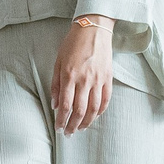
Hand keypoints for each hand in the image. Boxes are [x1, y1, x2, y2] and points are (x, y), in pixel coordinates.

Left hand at [51, 19, 113, 134]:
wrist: (93, 29)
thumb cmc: (73, 44)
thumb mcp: (58, 61)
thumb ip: (56, 84)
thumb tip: (55, 105)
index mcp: (70, 76)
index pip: (66, 105)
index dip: (62, 120)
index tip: (59, 129)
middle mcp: (85, 80)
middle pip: (79, 110)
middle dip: (73, 125)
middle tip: (68, 134)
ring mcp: (98, 80)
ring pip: (94, 109)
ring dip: (86, 122)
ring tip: (80, 129)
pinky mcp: (108, 78)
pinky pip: (105, 100)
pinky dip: (100, 112)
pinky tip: (93, 117)